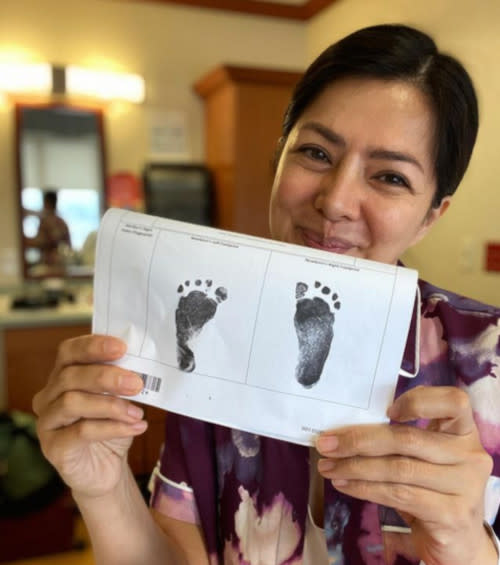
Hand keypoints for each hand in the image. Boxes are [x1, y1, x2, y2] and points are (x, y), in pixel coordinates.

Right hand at [33, 334, 146, 498]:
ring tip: (138, 413)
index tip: (121, 347)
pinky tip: (135, 427)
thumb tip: (140, 366)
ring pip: (72, 402)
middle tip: (136, 383)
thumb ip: (122, 380)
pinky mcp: (53, 448)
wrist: (107, 469)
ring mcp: (47, 423)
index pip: (68, 352)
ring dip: (111, 405)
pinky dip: (113, 428)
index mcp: (62, 376)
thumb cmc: (111, 427)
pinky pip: (81, 432)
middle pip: (70, 376)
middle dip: (106, 377)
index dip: (93, 346)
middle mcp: (48, 397)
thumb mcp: (119, 399)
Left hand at [316, 386, 495, 564]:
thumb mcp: (423, 458)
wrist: (459, 540)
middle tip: (326, 443)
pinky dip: (364, 488)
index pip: (454, 401)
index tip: (387, 409)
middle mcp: (470, 455)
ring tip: (328, 466)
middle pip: (409, 438)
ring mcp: (465, 486)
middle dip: (359, 440)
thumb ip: (400, 439)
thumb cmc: (433, 488)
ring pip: (399, 468)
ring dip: (355, 466)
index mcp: (464, 431)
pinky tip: (344, 484)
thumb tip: (342, 431)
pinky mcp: (452, 514)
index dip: (420, 401)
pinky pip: (398, 494)